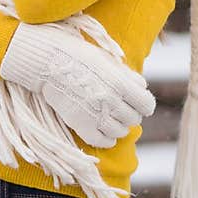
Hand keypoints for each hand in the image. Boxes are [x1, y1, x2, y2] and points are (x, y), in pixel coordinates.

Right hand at [0, 20, 156, 147]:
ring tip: (112, 117)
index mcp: (121, 84)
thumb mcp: (109, 61)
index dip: (144, 103)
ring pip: (120, 132)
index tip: (139, 102)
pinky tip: (105, 130)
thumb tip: (142, 87)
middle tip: (121, 107)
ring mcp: (96, 115)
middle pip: (134, 119)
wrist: (50, 62)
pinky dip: (107, 139)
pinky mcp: (81, 125)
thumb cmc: (80, 56)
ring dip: (119, 126)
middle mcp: (111, 102)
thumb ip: (128, 76)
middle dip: (131, 113)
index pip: (146, 105)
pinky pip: (102, 141)